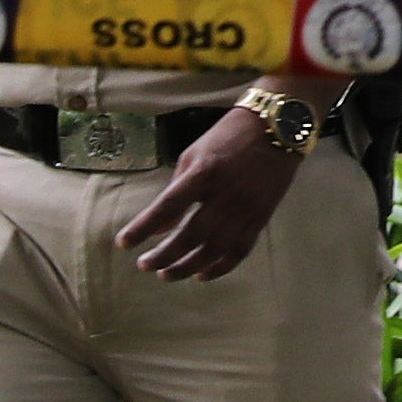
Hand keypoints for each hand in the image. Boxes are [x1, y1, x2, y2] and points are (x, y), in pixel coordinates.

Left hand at [122, 111, 308, 278]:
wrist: (277, 127)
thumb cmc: (228, 136)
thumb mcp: (194, 155)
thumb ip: (176, 190)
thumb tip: (160, 227)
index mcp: (204, 172)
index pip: (168, 206)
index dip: (144, 228)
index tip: (124, 243)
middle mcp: (225, 194)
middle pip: (190, 235)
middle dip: (164, 255)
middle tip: (145, 265)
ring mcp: (246, 208)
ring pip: (214, 249)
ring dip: (187, 267)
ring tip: (167, 275)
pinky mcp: (262, 217)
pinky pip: (240, 250)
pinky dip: (220, 267)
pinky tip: (202, 274)